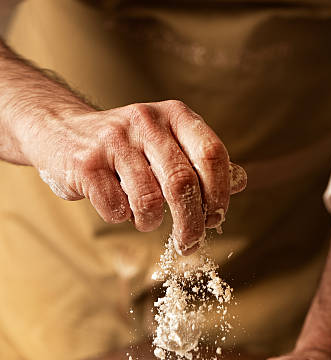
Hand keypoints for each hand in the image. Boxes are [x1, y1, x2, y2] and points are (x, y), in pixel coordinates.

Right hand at [25, 100, 245, 253]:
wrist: (61, 131)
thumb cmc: (126, 147)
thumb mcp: (167, 143)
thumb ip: (202, 162)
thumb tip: (241, 181)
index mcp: (174, 115)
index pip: (212, 155)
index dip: (219, 195)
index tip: (215, 218)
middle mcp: (146, 121)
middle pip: (183, 184)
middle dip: (191, 224)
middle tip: (190, 243)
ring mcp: (113, 140)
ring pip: (149, 202)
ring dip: (150, 223)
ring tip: (143, 218)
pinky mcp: (86, 164)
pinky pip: (117, 210)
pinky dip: (122, 219)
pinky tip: (118, 206)